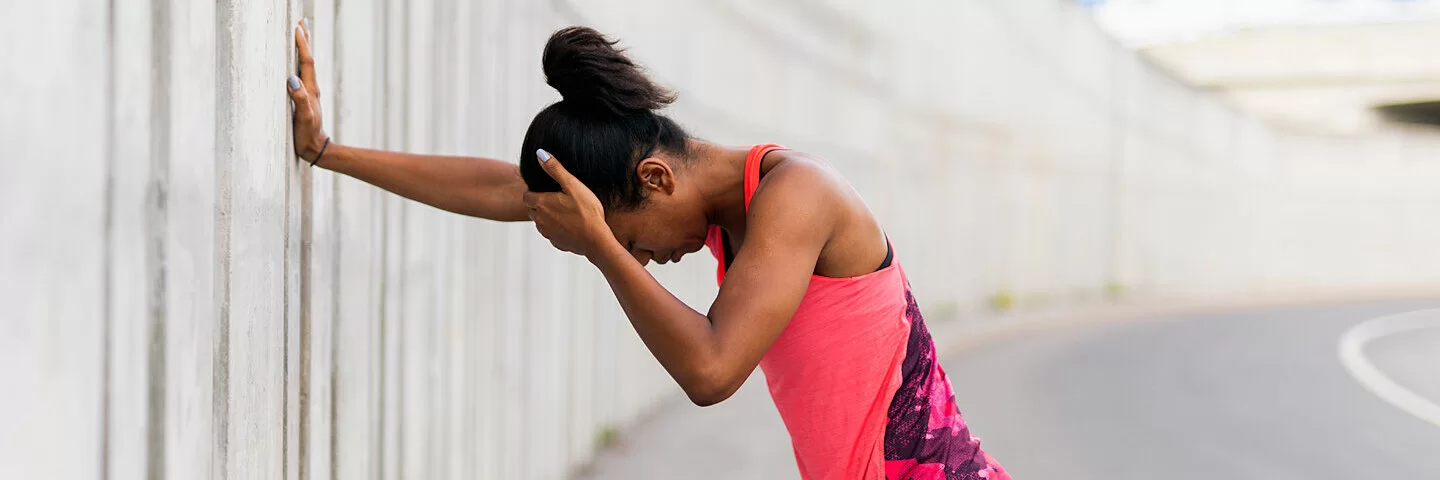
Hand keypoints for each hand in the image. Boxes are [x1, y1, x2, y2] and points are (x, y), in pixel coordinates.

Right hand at [285, 20, 328, 162]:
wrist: (314, 148)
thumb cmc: (307, 134)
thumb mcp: (303, 117)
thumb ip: (299, 99)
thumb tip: (291, 79)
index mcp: (310, 89)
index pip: (306, 62)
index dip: (302, 44)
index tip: (297, 27)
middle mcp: (310, 87)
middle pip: (308, 58)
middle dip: (305, 40)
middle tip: (302, 21)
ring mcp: (308, 92)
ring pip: (306, 64)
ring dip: (303, 48)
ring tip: (301, 33)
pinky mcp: (304, 97)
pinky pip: (302, 73)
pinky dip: (300, 61)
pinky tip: (296, 61)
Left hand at [522, 150, 614, 256]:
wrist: (596, 240)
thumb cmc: (587, 211)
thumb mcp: (572, 185)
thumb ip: (555, 169)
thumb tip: (540, 154)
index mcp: (541, 204)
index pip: (526, 196)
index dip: (533, 192)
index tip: (545, 190)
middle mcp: (539, 220)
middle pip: (532, 209)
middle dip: (539, 204)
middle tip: (557, 199)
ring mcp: (547, 233)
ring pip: (541, 222)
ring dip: (547, 216)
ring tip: (565, 211)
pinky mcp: (556, 242)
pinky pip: (551, 233)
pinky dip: (557, 228)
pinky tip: (571, 224)